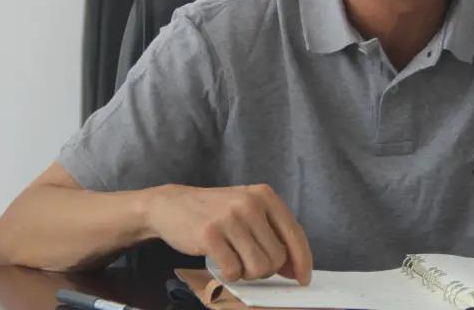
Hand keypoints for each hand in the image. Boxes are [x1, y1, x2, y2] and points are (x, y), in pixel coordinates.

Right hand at [146, 183, 312, 284]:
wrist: (171, 204)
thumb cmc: (215, 212)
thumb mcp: (247, 210)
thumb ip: (272, 233)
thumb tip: (295, 268)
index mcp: (264, 195)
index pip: (294, 234)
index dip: (302, 261)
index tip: (303, 279)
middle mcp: (250, 204)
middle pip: (277, 257)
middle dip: (266, 269)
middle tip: (248, 261)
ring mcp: (230, 218)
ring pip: (258, 267)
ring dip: (248, 273)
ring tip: (235, 260)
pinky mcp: (210, 235)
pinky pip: (234, 272)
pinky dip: (230, 275)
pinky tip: (221, 261)